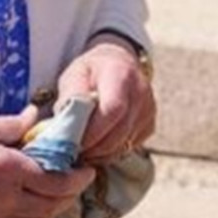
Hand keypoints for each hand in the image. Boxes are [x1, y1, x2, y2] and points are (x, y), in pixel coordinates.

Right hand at [0, 107, 96, 217]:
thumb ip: (13, 125)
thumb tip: (35, 117)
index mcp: (6, 170)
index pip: (56, 181)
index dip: (77, 178)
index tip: (86, 169)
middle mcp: (2, 199)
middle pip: (51, 206)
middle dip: (70, 194)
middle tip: (77, 181)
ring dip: (54, 212)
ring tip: (59, 196)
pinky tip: (34, 210)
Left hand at [60, 36, 156, 164]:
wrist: (118, 65)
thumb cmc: (92, 72)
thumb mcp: (75, 74)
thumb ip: (71, 97)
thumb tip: (66, 123)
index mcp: (120, 73)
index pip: (113, 109)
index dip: (93, 131)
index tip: (74, 142)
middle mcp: (140, 90)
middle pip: (120, 131)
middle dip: (95, 147)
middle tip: (75, 151)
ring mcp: (148, 109)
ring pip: (124, 143)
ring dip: (101, 153)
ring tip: (83, 149)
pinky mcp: (150, 124)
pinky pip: (129, 146)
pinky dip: (111, 151)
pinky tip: (98, 144)